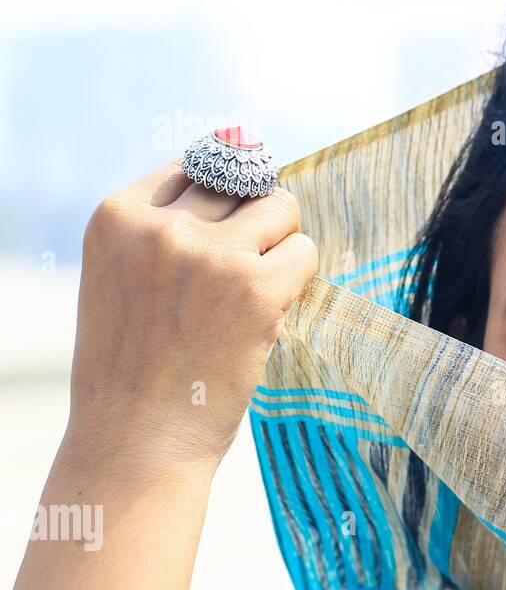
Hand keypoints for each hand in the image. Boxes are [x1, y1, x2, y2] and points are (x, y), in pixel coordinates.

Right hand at [64, 159, 317, 474]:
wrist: (136, 440)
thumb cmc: (135, 365)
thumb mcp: (124, 278)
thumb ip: (165, 224)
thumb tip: (240, 148)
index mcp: (116, 217)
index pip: (195, 169)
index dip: (222, 202)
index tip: (222, 244)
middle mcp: (161, 227)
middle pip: (242, 181)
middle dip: (256, 220)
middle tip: (246, 270)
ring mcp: (210, 255)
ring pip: (282, 207)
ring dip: (284, 242)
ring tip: (261, 287)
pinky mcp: (256, 288)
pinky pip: (305, 251)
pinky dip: (301, 277)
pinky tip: (273, 311)